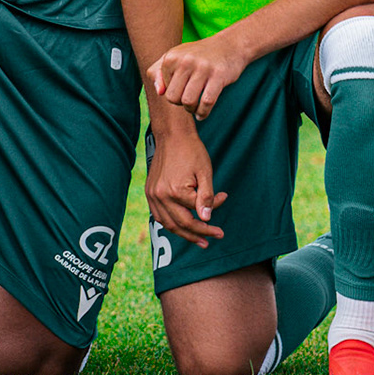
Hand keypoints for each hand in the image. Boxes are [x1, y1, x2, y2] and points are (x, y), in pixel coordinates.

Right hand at [147, 127, 226, 248]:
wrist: (172, 135)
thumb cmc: (191, 151)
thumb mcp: (205, 173)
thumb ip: (206, 197)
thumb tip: (207, 219)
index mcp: (175, 192)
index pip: (197, 211)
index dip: (212, 211)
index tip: (224, 199)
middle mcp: (160, 196)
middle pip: (181, 224)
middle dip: (198, 233)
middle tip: (213, 239)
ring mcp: (152, 195)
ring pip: (168, 224)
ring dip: (183, 234)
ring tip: (199, 240)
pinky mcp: (149, 192)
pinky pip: (158, 215)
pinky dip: (170, 224)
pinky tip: (180, 227)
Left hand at [150, 32, 247, 119]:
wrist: (230, 45)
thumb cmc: (199, 55)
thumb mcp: (176, 57)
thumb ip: (158, 72)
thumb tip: (159, 92)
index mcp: (171, 57)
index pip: (164, 89)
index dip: (173, 93)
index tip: (183, 90)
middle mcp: (185, 61)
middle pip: (173, 98)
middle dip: (180, 104)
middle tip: (189, 100)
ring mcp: (202, 68)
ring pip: (189, 101)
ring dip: (192, 110)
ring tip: (195, 108)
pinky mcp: (218, 75)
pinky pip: (206, 102)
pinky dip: (203, 113)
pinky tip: (202, 114)